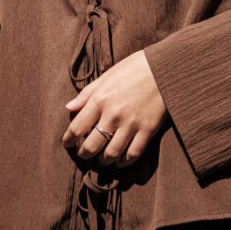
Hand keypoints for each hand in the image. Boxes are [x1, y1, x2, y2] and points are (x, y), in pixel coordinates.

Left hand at [61, 49, 167, 166]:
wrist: (164, 68)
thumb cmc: (133, 68)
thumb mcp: (106, 76)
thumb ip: (86, 94)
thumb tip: (69, 107)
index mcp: (100, 99)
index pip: (77, 127)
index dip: (68, 139)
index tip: (67, 143)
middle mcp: (113, 115)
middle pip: (92, 145)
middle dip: (84, 153)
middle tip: (83, 154)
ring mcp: (131, 124)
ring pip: (112, 154)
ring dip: (103, 160)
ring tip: (101, 159)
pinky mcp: (148, 130)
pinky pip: (133, 154)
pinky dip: (124, 162)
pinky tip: (120, 161)